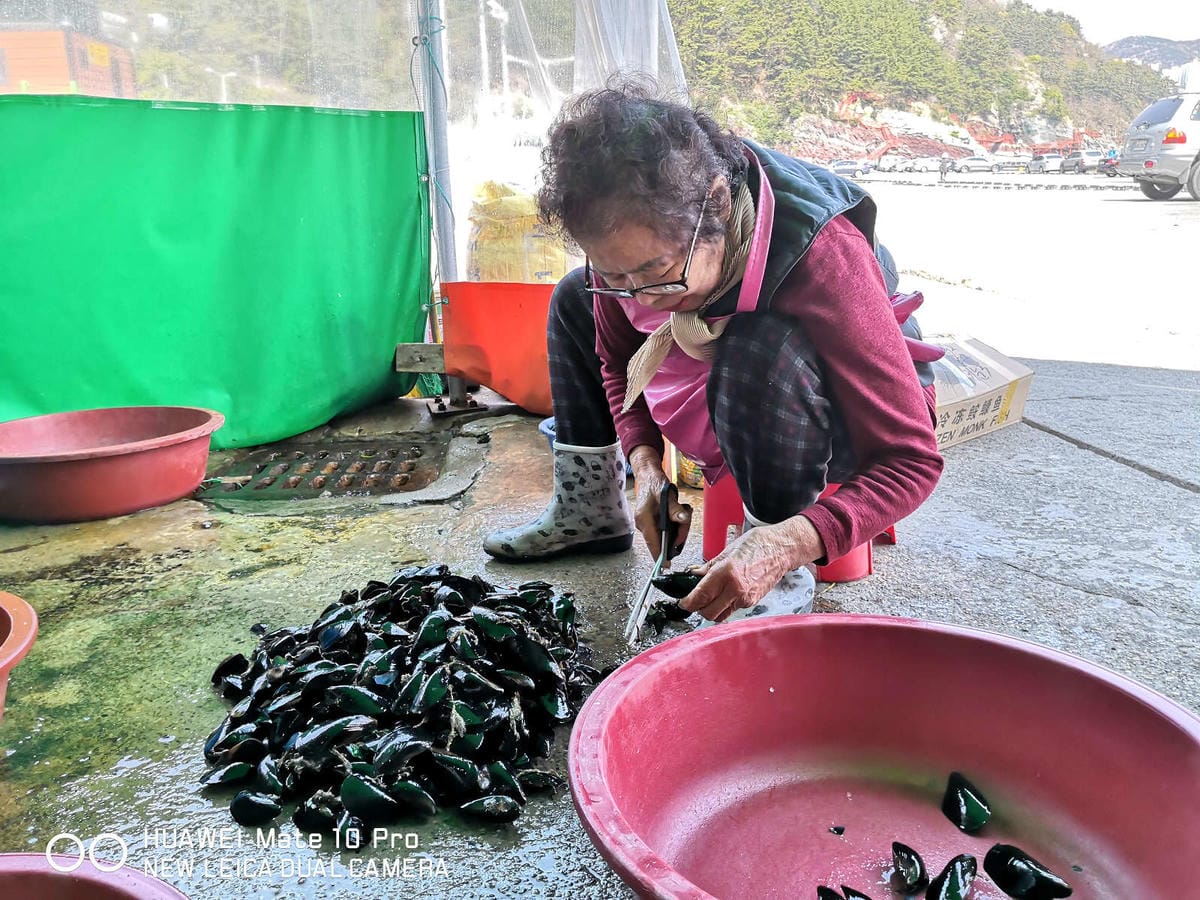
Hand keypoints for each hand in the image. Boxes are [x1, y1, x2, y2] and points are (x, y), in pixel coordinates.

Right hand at [629, 446, 691, 564]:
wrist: (647, 474)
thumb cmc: (654, 483)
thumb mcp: (666, 494)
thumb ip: (675, 508)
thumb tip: (682, 519)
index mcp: (644, 519)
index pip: (653, 543)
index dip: (660, 555)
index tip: (666, 566)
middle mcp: (644, 524)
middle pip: (662, 540)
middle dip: (677, 534)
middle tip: (685, 521)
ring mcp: (648, 524)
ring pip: (666, 535)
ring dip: (678, 527)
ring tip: (683, 512)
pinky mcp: (653, 522)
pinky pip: (666, 529)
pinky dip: (676, 523)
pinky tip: (679, 511)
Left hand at [680, 516, 820, 620]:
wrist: (781, 549)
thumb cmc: (757, 545)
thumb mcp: (727, 551)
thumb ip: (708, 568)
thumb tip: (694, 576)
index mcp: (726, 573)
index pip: (701, 596)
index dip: (688, 602)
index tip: (683, 602)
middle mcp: (736, 589)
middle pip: (709, 613)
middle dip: (699, 609)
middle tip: (695, 600)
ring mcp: (746, 598)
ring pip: (721, 615)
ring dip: (712, 609)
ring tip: (710, 597)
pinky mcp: (753, 602)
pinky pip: (732, 609)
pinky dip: (725, 606)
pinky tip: (725, 594)